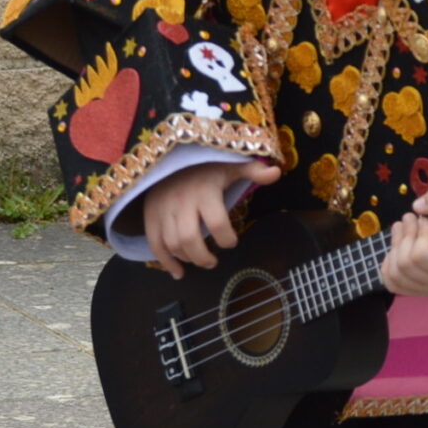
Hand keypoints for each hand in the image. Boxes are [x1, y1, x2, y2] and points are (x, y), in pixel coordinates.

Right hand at [137, 160, 281, 278]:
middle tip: (214, 261)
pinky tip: (178, 272)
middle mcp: (181, 202)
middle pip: (189, 239)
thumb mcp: (230, 164)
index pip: (217, 222)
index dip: (227, 238)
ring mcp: (163, 209)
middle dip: (203, 257)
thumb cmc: (206, 165)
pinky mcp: (150, 215)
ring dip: (187, 259)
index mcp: (204, 191)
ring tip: (202, 261)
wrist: (170, 155)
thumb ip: (253, 170)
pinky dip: (165, 262)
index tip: (232, 242)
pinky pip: (155, 243)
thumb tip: (277, 173)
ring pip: (171, 244)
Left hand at [379, 185, 427, 297]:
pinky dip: (388, 263)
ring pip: (395, 272)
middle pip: (406, 263)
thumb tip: (417, 207)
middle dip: (404, 236)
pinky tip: (397, 247)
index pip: (422, 255)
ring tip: (401, 227)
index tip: (426, 220)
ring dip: (394, 245)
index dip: (419, 233)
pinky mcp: (416, 291)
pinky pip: (390, 282)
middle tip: (409, 218)